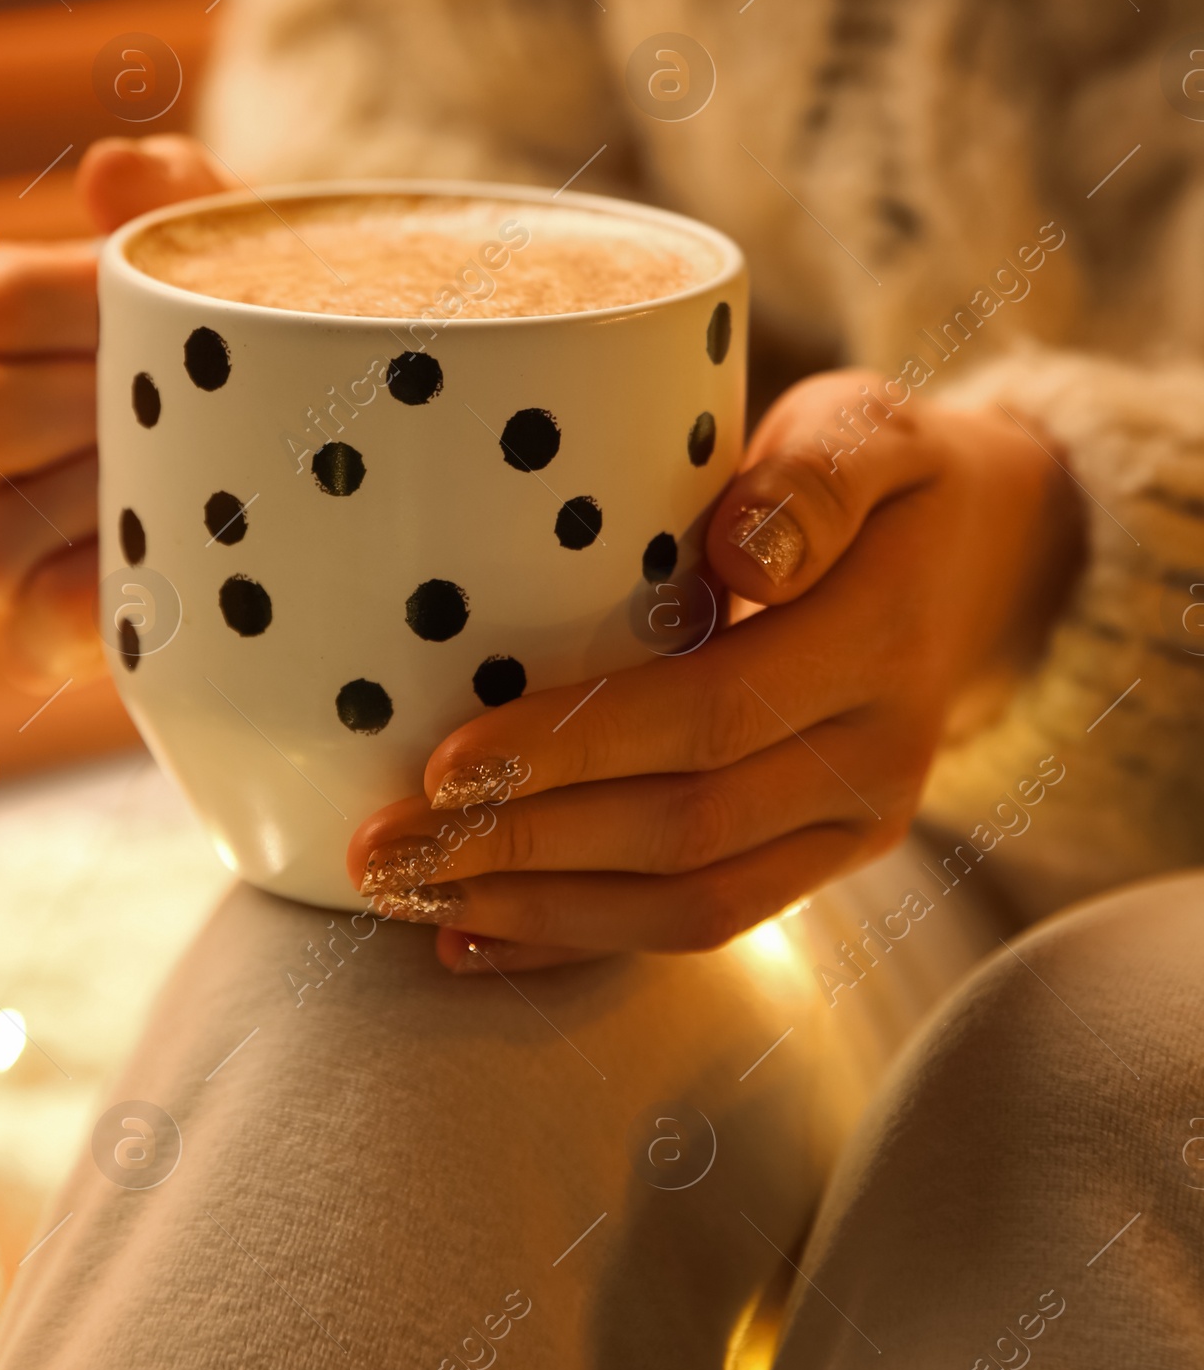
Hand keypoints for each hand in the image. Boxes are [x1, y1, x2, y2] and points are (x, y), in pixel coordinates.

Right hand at [0, 135, 225, 689]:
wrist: (348, 419)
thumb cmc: (265, 307)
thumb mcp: (237, 242)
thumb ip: (174, 191)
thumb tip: (110, 171)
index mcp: (23, 320)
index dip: (57, 308)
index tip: (141, 310)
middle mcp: (3, 425)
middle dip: (63, 416)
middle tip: (161, 409)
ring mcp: (26, 526)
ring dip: (68, 524)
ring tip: (168, 503)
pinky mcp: (65, 618)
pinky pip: (25, 639)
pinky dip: (79, 622)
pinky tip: (155, 599)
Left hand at [347, 370, 1085, 972]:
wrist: (988, 555)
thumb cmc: (885, 473)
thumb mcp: (867, 428)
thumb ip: (814, 476)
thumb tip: (742, 547)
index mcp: (880, 640)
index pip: (711, 715)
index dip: (575, 749)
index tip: (445, 760)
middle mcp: (878, 756)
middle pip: (685, 829)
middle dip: (521, 846)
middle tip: (381, 847)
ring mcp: (857, 824)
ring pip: (692, 903)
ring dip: (537, 912)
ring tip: (405, 894)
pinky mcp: (824, 858)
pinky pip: (706, 922)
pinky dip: (581, 940)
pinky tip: (473, 941)